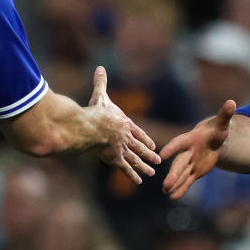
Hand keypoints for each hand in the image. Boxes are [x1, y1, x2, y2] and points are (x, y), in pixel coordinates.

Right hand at [88, 66, 159, 183]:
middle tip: (158, 160)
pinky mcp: (115, 159)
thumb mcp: (100, 95)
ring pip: (135, 159)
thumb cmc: (95, 111)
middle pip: (139, 147)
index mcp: (124, 123)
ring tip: (153, 172)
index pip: (137, 132)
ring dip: (144, 166)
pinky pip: (126, 169)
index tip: (152, 144)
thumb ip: (100, 83)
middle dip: (148, 154)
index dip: (144, 139)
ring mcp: (122, 149)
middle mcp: (126, 137)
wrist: (92, 126)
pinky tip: (140, 181)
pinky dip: (133, 175)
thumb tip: (100, 67)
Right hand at [159, 99, 235, 199]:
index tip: (162, 155)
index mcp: (191, 139)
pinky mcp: (196, 171)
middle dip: (173, 174)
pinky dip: (182, 189)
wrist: (213, 138)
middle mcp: (188, 152)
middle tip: (166, 184)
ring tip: (166, 191)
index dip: (172, 148)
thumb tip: (232, 102)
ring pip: (182, 174)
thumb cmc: (216, 129)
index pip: (179, 144)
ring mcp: (191, 163)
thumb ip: (224, 114)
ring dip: (175, 183)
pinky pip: (188, 181)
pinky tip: (173, 197)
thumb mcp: (222, 123)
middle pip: (179, 164)